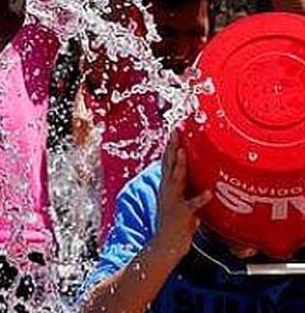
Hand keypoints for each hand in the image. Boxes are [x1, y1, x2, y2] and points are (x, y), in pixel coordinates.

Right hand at [153, 136, 211, 257]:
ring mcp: (173, 201)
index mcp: (167, 187)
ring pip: (175, 180)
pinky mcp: (181, 214)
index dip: (170, 146)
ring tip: (183, 152)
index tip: (174, 130)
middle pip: (168, 165)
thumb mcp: (179, 200)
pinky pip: (192, 205)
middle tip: (175, 132)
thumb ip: (186, 188)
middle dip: (171, 148)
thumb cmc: (177, 224)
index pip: (167, 162)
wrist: (166, 244)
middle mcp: (167, 191)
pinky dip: (199, 199)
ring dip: (179, 166)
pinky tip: (208, 193)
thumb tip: (196, 175)